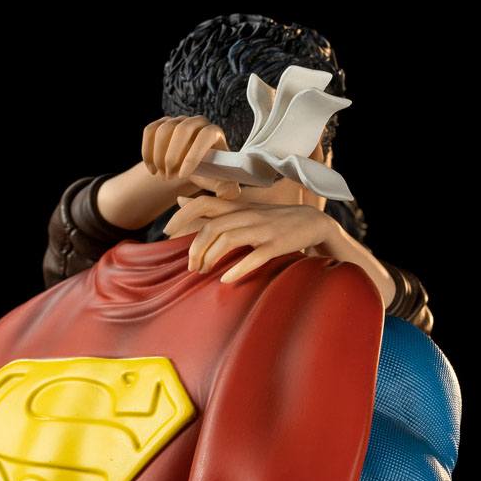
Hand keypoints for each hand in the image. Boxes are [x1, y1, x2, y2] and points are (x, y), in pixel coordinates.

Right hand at [141, 115, 241, 199]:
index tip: (182, 176)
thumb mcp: (220, 183)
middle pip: (182, 129)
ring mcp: (178, 120)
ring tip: (162, 175)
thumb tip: (228, 191)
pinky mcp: (162, 123)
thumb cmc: (209, 175)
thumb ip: (227, 188)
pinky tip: (152, 169)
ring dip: (159, 156)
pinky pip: (150, 131)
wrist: (194, 167)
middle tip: (169, 177)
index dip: (193, 155)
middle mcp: (197, 122)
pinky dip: (147, 152)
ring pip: (163, 130)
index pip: (205, 136)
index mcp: (214, 133)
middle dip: (172, 156)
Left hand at [162, 194, 339, 282]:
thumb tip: (181, 200)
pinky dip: (238, 268)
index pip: (204, 203)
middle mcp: (248, 215)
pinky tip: (226, 280)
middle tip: (191, 267)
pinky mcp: (277, 245)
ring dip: (211, 257)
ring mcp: (263, 229)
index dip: (182, 215)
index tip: (167, 232)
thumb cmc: (273, 221)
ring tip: (204, 272)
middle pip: (212, 227)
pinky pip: (254, 256)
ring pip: (228, 239)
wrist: (314, 224)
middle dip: (196, 248)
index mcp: (238, 207)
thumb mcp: (243, 211)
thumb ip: (213, 209)